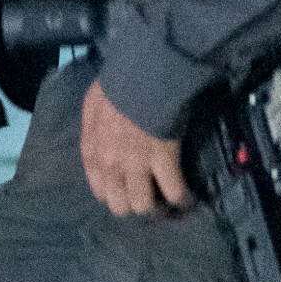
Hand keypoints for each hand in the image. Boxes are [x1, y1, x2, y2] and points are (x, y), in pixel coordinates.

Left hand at [78, 76, 190, 216]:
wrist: (142, 75)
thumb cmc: (117, 86)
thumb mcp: (92, 106)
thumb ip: (92, 131)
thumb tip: (99, 143)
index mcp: (93, 152)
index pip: (100, 191)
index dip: (116, 195)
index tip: (128, 192)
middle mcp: (111, 165)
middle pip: (120, 206)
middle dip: (134, 205)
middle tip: (149, 197)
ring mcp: (137, 166)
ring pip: (144, 206)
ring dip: (157, 206)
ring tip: (167, 202)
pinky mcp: (164, 161)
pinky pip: (174, 193)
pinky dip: (183, 199)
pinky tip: (188, 200)